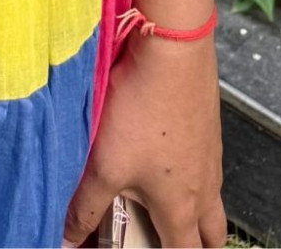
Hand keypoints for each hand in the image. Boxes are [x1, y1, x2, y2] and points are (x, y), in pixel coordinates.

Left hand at [62, 33, 226, 246]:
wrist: (172, 51)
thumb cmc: (140, 109)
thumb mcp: (103, 165)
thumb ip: (85, 206)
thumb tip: (69, 239)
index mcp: (180, 206)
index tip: (148, 248)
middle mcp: (204, 186)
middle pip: (211, 233)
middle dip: (196, 243)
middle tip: (170, 237)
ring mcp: (210, 154)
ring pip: (212, 196)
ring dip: (196, 207)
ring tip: (165, 198)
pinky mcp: (207, 125)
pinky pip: (207, 161)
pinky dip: (192, 169)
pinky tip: (166, 150)